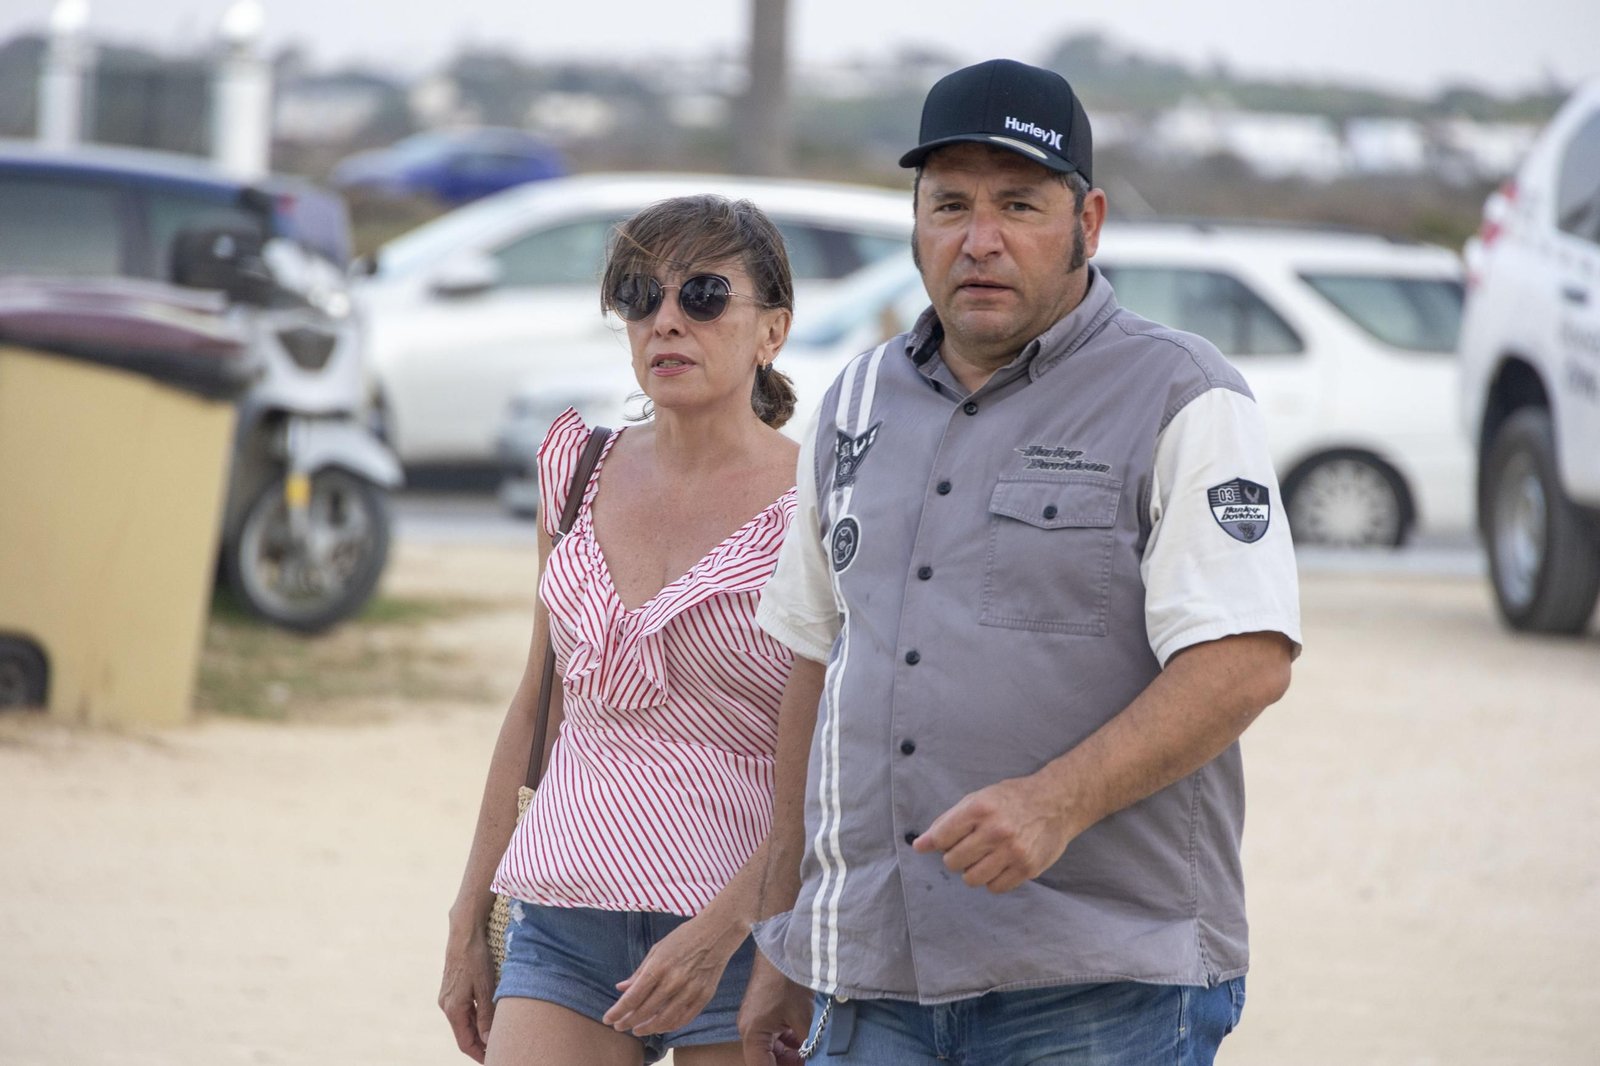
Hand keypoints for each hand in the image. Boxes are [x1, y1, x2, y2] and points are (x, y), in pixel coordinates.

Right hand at [439, 921, 497, 1062]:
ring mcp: (447, 996)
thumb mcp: (486, 988)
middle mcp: (446, 1005)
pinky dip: (475, 1018)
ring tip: (497, 1037)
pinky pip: (463, 1010)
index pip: (466, 1043)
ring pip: (464, 1022)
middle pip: (464, 1034)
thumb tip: (488, 1041)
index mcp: (453, 1009)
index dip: (480, 1054)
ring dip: (478, 1031)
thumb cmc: (476, 958)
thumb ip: (486, 1016)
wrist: (464, 933)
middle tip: (499, 1051)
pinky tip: (488, 1017)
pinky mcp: (451, 988)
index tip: (493, 1060)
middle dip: (480, 1045)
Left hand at [603, 912, 742, 1036]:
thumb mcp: (657, 949)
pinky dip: (670, 1026)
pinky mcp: (704, 996)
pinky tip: (660, 1026)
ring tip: (638, 1030)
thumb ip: (639, 972)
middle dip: (628, 1022)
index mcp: (659, 967)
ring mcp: (690, 990)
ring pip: (664, 1020)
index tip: (608, 1019)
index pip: (633, 997)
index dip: (618, 1011)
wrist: (716, 932)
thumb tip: (621, 988)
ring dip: (648, 1028)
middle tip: (619, 1027)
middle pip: (646, 1011)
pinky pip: (684, 1018)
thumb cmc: (684, 938)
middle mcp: (673, 981)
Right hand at [737, 954, 813, 1065]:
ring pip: (770, 1048)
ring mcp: (753, 1019)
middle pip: (765, 1060)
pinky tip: (803, 1038)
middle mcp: (748, 1029)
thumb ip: (807, 1045)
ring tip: (809, 1052)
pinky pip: (772, 1034)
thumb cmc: (788, 980)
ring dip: (789, 1053)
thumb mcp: (803, 1017)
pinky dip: (787, 1040)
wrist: (781, 948)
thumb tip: (813, 1058)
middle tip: (807, 1062)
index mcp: (752, 1033)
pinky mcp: (760, 1011)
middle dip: (787, 1063)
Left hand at [914, 773, 1079, 893]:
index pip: (941, 838)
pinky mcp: (1027, 868)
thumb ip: (947, 821)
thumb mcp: (978, 799)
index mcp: (980, 808)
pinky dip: (992, 880)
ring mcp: (1013, 851)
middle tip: (971, 847)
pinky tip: (999, 864)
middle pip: (953, 862)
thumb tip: (919, 845)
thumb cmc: (1012, 799)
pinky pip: (994, 888)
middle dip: (956, 857)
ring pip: (971, 879)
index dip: (941, 842)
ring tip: (984, 857)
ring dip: (972, 871)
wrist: (1057, 802)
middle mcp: (996, 830)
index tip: (952, 839)